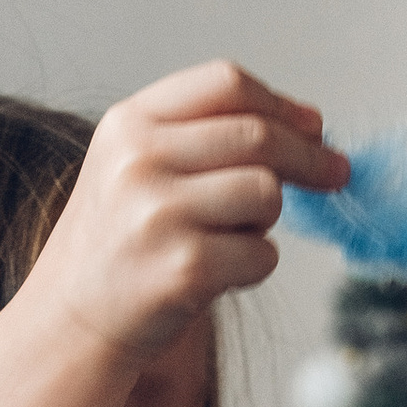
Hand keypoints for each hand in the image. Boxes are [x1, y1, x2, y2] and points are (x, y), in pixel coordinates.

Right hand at [22, 64, 347, 366]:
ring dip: (265, 220)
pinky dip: (254, 265)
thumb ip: (203, 135)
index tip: (314, 126)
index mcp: (128, 124)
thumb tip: (309, 127)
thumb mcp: (134, 166)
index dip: (281, 104)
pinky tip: (217, 275)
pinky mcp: (185, 270)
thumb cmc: (117, 244)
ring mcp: (159, 216)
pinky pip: (262, 253)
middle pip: (257, 136)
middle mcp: (138, 163)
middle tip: (336, 173)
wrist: (70, 323)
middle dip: (308, 156)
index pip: (225, 83)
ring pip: (267, 194)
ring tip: (227, 238)